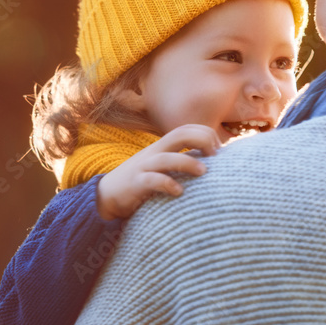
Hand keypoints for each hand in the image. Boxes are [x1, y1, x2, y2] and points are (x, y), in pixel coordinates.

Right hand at [96, 124, 217, 220]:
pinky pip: (151, 180)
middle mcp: (153, 152)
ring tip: (204, 172)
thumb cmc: (143, 181)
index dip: (206, 134)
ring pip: (166, 158)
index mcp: (162, 147)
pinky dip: (167, 184)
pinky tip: (179, 191)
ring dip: (187, 163)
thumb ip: (181, 161)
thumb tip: (211, 164)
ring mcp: (143, 167)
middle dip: (201, 139)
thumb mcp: (162, 167)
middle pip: (179, 135)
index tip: (219, 150)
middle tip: (215, 155)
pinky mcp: (135, 184)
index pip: (186, 129)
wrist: (106, 195)